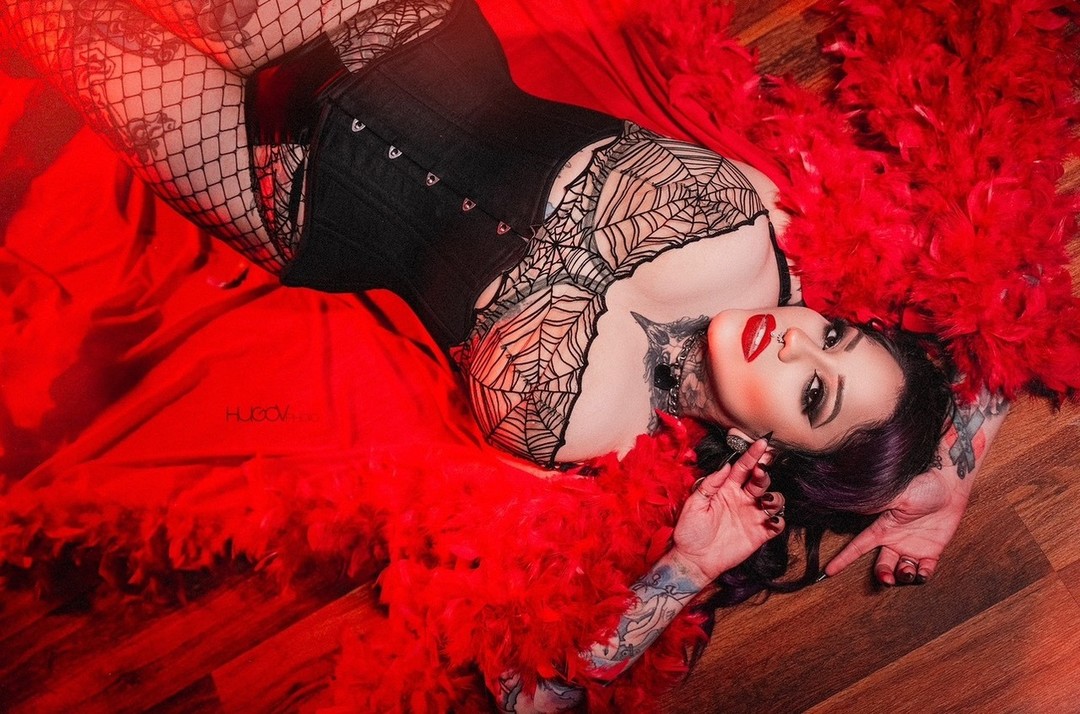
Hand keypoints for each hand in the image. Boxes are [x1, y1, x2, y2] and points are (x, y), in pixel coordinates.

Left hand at [671, 439, 785, 584]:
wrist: (693, 560)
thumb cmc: (690, 531)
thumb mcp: (694, 503)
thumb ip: (710, 484)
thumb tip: (726, 466)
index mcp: (726, 488)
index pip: (742, 467)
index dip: (753, 455)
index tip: (761, 443)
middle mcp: (742, 499)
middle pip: (760, 480)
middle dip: (764, 473)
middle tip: (760, 470)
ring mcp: (752, 516)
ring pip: (774, 500)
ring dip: (774, 496)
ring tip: (765, 498)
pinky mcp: (759, 534)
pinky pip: (777, 524)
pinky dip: (779, 520)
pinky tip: (771, 519)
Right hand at [824, 466, 972, 584]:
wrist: (949, 484)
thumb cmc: (921, 485)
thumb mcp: (895, 495)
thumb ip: (874, 504)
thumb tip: (850, 506)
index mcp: (882, 528)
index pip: (858, 546)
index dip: (843, 559)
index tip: (828, 571)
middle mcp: (895, 539)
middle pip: (882, 565)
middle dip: (882, 576)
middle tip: (887, 579)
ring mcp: (913, 545)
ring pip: (902, 571)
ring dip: (903, 577)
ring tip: (908, 572)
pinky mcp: (932, 550)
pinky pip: (925, 570)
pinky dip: (923, 576)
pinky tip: (922, 573)